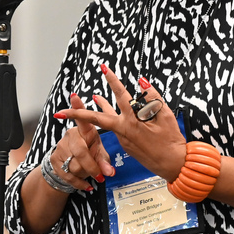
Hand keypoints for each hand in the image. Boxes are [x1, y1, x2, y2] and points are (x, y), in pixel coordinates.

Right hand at [51, 93, 114, 188]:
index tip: (74, 96)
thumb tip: (109, 172)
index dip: (78, 106)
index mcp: (84, 130)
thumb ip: (105, 161)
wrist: (67, 168)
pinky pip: (68, 174)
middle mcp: (71, 136)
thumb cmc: (88, 153)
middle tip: (100, 175)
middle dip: (91, 165)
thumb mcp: (98, 153)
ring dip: (86, 174)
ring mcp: (61, 147)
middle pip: (80, 150)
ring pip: (74, 163)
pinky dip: (79, 183)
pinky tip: (86, 186)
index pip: (82, 118)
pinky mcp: (54, 160)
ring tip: (94, 177)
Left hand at [55, 65, 186, 181]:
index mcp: (133, 120)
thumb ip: (153, 97)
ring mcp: (123, 139)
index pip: (120, 95)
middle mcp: (124, 129)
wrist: (173, 164)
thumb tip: (142, 82)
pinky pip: (117, 128)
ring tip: (94, 96)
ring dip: (100, 108)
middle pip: (96, 118)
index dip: (112, 80)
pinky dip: (115, 118)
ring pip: (107, 121)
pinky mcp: (126, 145)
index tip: (104, 68)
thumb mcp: (166, 115)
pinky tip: (115, 113)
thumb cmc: (172, 140)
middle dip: (77, 113)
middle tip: (60, 111)